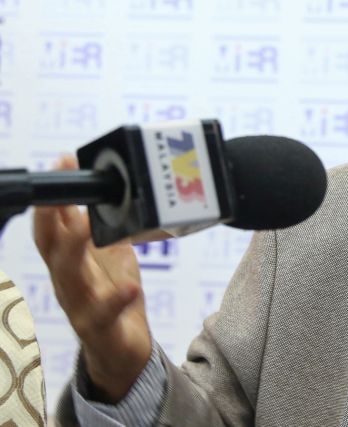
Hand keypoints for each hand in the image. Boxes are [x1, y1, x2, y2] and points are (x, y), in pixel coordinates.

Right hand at [32, 155, 151, 403]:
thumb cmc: (112, 296)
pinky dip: (117, 300)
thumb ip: (94, 226)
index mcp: (69, 263)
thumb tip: (86, 190)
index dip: (52, 196)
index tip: (62, 163)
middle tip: (62, 193)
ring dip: (75, 253)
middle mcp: (69, 284)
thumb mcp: (104, 254)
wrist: (124, 350)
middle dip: (54, 220)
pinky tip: (131, 287)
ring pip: (71, 282)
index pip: (51, 228)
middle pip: (53, 252)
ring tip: (85, 227)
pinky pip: (105, 316)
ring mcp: (82, 309)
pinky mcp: (102, 330)